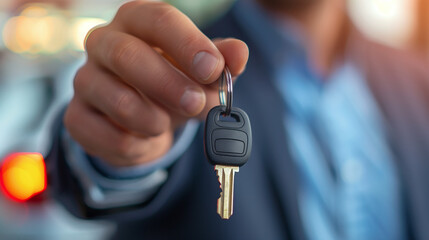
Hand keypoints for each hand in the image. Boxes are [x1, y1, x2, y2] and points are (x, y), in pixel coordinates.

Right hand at [64, 1, 248, 166]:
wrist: (143, 115)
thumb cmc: (175, 82)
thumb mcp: (201, 71)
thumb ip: (221, 61)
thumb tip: (239, 53)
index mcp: (137, 22)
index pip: (158, 19)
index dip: (188, 44)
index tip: (213, 70)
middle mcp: (104, 44)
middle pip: (127, 55)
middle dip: (168, 83)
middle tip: (197, 104)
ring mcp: (85, 80)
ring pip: (116, 100)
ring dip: (153, 119)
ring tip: (167, 123)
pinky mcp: (76, 116)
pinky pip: (105, 135)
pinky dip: (135, 145)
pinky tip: (145, 138)